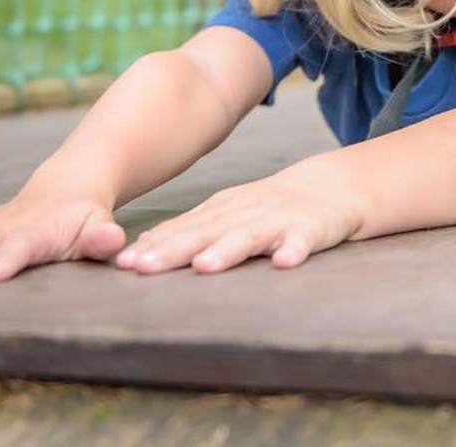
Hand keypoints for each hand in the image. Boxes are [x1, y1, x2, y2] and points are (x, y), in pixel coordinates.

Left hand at [114, 163, 357, 274]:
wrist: (330, 188)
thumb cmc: (269, 209)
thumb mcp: (226, 214)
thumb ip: (187, 230)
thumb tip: (138, 251)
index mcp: (222, 211)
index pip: (183, 229)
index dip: (155, 246)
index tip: (124, 265)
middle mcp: (245, 213)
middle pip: (207, 232)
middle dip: (175, 250)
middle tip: (144, 268)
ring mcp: (279, 219)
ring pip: (250, 236)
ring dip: (228, 250)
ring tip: (205, 266)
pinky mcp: (312, 229)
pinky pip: (303, 241)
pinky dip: (294, 249)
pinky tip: (285, 263)